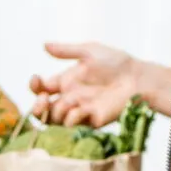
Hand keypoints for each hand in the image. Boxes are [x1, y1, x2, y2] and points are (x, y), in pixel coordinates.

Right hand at [30, 42, 146, 126]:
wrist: (137, 79)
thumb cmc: (117, 63)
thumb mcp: (90, 51)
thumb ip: (67, 51)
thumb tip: (44, 45)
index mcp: (66, 82)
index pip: (41, 89)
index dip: (34, 86)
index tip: (36, 79)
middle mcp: (69, 98)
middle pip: (42, 110)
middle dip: (37, 107)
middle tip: (43, 100)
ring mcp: (78, 111)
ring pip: (53, 120)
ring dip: (57, 110)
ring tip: (71, 100)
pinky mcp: (89, 122)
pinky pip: (71, 125)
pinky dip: (72, 118)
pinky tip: (82, 108)